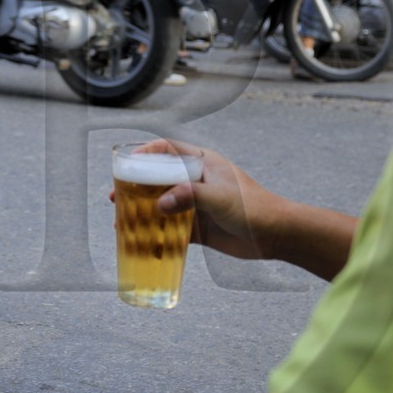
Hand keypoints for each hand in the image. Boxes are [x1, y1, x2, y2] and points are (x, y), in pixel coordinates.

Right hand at [133, 141, 284, 259]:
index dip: (147, 151)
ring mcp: (198, 206)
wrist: (277, 235)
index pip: (169, 149)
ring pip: (163, 206)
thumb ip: (189, 197)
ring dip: (143, 213)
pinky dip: (157, 236)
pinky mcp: (201, 229)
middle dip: (136, 187)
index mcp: (204, 163)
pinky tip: (140, 243)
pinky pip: (172, 231)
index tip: (127, 162)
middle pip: (159, 179)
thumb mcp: (219, 197)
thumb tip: (158, 206)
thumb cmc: (254, 207)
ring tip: (121, 223)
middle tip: (115, 197)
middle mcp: (198, 182)